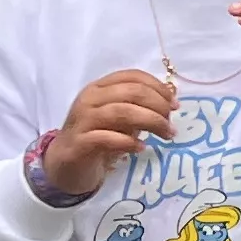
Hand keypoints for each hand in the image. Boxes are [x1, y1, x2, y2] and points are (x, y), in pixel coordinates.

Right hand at [38, 66, 183, 202]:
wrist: (65, 163)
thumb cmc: (97, 137)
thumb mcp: (120, 119)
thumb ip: (139, 108)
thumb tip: (170, 103)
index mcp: (100, 87)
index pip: (132, 76)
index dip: (158, 87)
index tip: (174, 104)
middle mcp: (89, 98)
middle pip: (131, 92)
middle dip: (158, 106)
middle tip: (171, 123)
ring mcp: (82, 120)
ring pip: (121, 112)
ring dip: (150, 122)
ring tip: (166, 135)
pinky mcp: (78, 142)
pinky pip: (106, 137)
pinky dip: (128, 142)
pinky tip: (141, 148)